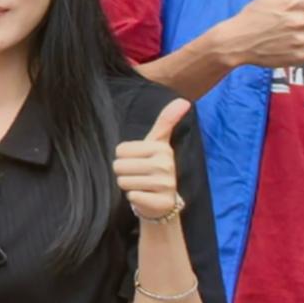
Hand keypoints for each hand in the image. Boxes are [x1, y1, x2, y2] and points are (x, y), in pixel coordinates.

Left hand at [112, 96, 192, 226]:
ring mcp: (165, 185)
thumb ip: (166, 121)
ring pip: (123, 181)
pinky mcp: (161, 202)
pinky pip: (132, 196)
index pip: (120, 150)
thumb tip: (184, 100)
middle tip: (139, 175)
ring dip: (128, 185)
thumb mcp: (158, 143)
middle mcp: (166, 165)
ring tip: (142, 185)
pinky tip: (146, 196)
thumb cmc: (155, 166)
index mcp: (162, 148)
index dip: (124, 157)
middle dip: (124, 172)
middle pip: (119, 166)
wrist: (163, 201)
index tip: (139, 160)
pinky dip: (134, 197)